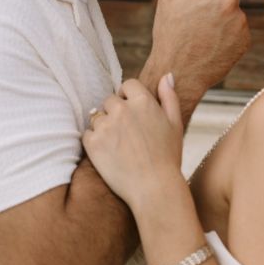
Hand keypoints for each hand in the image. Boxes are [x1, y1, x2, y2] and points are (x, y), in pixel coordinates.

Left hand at [83, 76, 185, 209]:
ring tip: (120, 147)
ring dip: (105, 127)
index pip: (127, 85)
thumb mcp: (175, 124)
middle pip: (110, 100)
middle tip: (127, 135)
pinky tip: (109, 155)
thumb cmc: (168, 158)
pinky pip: (88, 134)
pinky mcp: (93, 143)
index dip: (130, 98)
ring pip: (97, 117)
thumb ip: (169, 97)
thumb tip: (166, 75)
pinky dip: (95, 142)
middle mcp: (123, 109)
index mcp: (143, 102)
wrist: (154, 189)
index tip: (134, 114)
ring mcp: (106, 126)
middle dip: (116, 113)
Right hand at [143, 0, 250, 108]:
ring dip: (224, 18)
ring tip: (204, 34)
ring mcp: (239, 19)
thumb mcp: (169, 0)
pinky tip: (213, 43)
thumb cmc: (169, 34)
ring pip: (235, 11)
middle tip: (199, 20)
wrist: (178, 72)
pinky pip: (239, 29)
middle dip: (218, 1)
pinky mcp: (245, 37)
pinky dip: (230, 34)